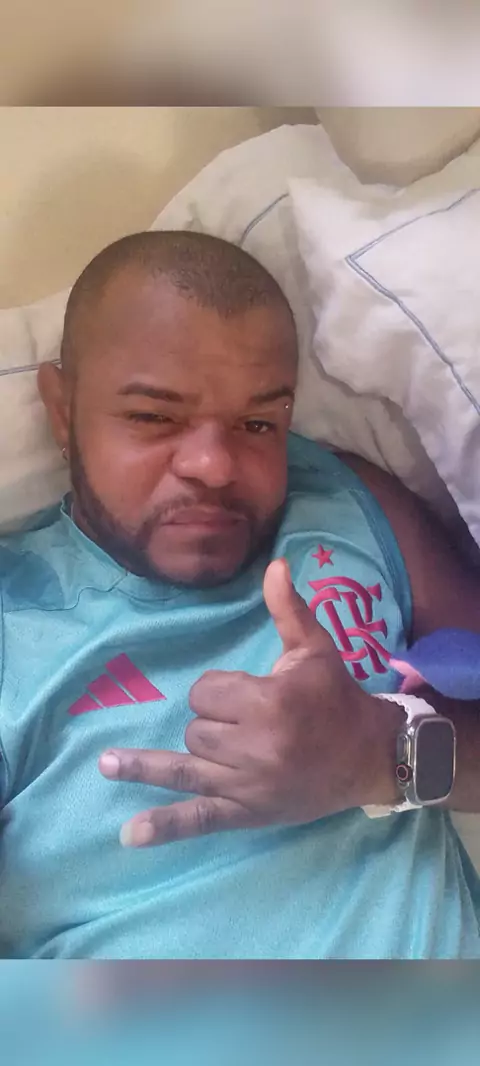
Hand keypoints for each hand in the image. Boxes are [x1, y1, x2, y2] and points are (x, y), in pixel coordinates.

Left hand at [99, 559, 400, 845]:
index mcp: (269, 702)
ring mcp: (249, 785)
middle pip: (196, 729)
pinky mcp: (248, 814)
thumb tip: (274, 564)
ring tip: (106, 763)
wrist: (370, 756)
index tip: (245, 694)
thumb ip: (288, 609)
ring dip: (164, 761)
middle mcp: (255, 746)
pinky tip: (131, 833)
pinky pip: (200, 819)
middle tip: (245, 725)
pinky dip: (165, 826)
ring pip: (188, 765)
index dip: (218, 691)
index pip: (207, 692)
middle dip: (211, 723)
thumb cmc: (337, 697)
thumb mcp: (315, 649)